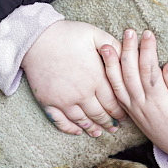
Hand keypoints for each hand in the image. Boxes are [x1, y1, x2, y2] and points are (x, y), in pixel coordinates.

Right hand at [21, 20, 127, 135]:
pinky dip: (70, 129)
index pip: (113, 101)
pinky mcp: (49, 102)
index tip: (125, 115)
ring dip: (92, 129)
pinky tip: (77, 131)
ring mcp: (64, 100)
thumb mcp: (95, 34)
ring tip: (99, 133)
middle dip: (109, 123)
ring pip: (82, 121)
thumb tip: (130, 54)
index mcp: (96, 77)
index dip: (120, 111)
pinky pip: (61, 121)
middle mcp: (82, 93)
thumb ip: (114, 46)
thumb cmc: (68, 34)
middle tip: (115, 128)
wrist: (37, 39)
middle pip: (99, 114)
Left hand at [100, 29, 167, 162]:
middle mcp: (142, 104)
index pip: (150, 71)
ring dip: (113, 63)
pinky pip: (115, 92)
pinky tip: (106, 64)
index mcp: (159, 101)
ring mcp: (132, 108)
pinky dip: (109, 77)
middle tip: (129, 32)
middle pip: (131, 74)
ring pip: (118, 83)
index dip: (148, 51)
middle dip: (129, 51)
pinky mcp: (128, 110)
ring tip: (107, 44)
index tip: (148, 34)